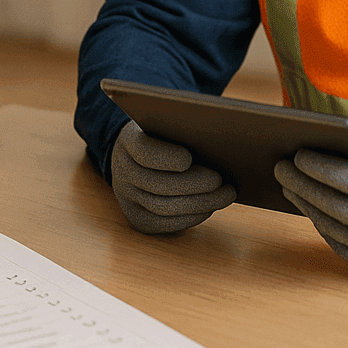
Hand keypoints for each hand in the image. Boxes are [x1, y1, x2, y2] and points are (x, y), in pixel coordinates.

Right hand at [110, 120, 235, 233]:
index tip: (188, 159)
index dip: (165, 157)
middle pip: (157, 184)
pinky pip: (165, 223)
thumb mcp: (166, 125)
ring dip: (199, 203)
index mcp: (128, 141)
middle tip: (220, 181)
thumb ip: (182, 129)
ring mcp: (127, 198)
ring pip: (163, 207)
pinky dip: (190, 218)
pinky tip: (209, 208)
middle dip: (193, 185)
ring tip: (225, 195)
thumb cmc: (163, 137)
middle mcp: (123, 171)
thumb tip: (216, 139)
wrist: (135, 158)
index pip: (143, 151)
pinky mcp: (137, 219)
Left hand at [274, 129, 347, 281]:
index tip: (299, 155)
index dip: (324, 170)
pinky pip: (343, 248)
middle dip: (305, 186)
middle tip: (281, 168)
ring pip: (337, 231)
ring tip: (289, 184)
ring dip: (308, 207)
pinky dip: (323, 226)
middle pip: (340, 209)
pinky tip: (310, 206)